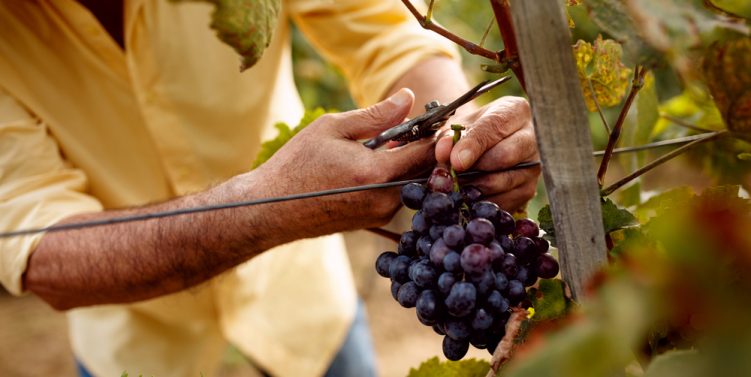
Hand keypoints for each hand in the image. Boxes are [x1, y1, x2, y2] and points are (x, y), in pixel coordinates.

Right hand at [249, 88, 434, 236]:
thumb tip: (408, 98)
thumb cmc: (297, 164)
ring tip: (387, 145)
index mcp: (376, 174)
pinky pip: (398, 195)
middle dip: (424, 148)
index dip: (437, 133)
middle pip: (425, 171)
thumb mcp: (332, 128)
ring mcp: (382, 215)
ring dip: (408, 163)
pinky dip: (395, 178)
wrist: (271, 208)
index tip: (437, 118)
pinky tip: (373, 164)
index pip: (426, 152)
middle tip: (412, 128)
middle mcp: (385, 200)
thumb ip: (376, 115)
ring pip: (413, 183)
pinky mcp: (375, 222)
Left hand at [434, 96, 539, 210]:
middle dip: (473, 169)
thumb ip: (448, 137)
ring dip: (474, 187)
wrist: (484, 148)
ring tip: (455, 185)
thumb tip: (444, 152)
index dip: (473, 146)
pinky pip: (504, 201)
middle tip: (451, 176)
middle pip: (504, 156)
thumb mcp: (456, 128)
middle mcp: (531, 136)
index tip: (456, 162)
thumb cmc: (470, 132)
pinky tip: (468, 196)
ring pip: (503, 181)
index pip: (494, 127)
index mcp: (514, 111)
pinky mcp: (529, 189)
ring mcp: (533, 164)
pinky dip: (482, 202)